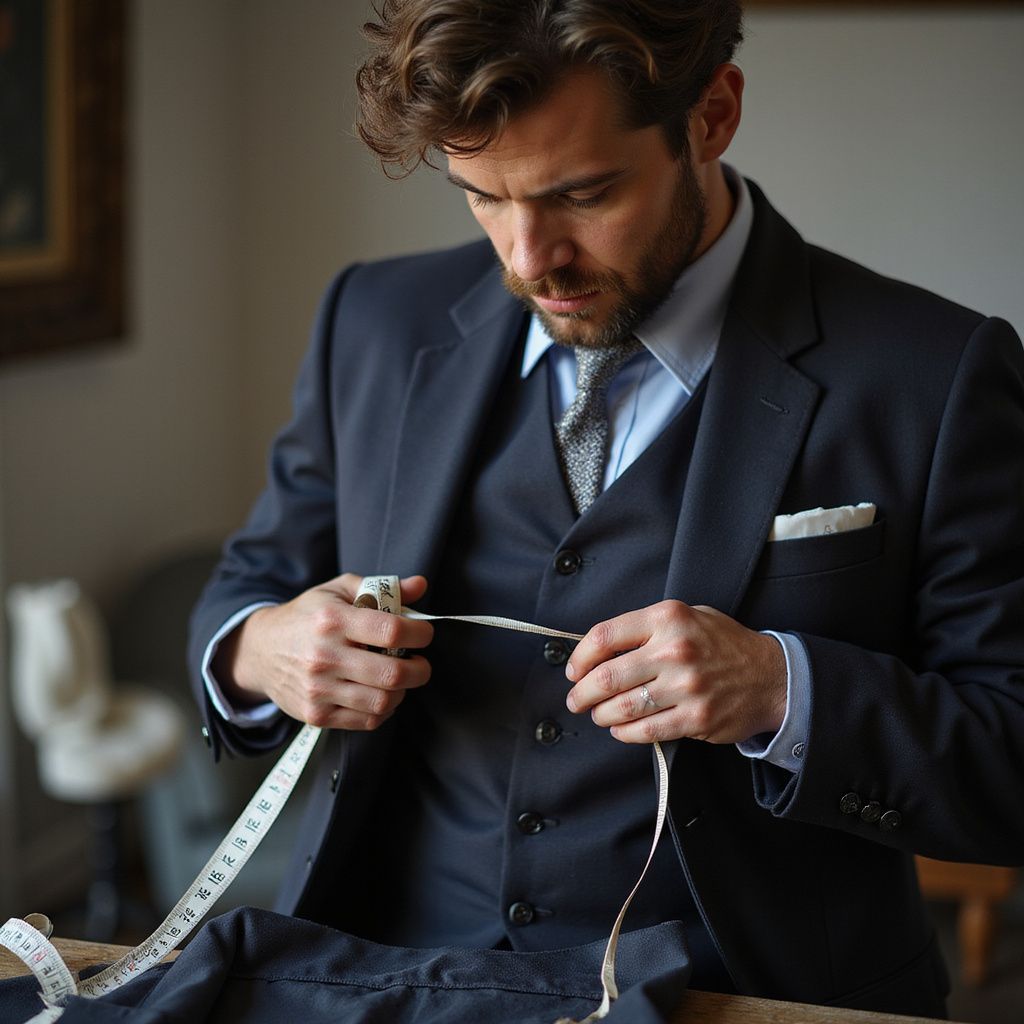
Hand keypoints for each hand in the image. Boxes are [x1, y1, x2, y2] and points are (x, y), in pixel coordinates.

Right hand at [213, 573, 432, 729]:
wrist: (260, 650)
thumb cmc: (307, 616)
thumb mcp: (338, 591)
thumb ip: (381, 587)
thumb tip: (420, 585)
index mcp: (332, 620)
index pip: (391, 631)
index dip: (420, 633)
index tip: (424, 633)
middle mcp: (324, 656)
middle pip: (392, 673)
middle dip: (420, 670)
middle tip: (420, 663)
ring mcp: (318, 689)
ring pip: (381, 701)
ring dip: (403, 691)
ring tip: (400, 679)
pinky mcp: (315, 715)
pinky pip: (365, 721)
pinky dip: (383, 710)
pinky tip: (381, 694)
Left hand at [564, 601, 786, 744]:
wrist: (772, 676)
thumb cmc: (723, 644)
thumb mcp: (687, 616)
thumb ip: (645, 627)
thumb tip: (598, 650)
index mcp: (667, 618)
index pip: (604, 636)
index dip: (579, 657)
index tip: (573, 670)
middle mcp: (674, 650)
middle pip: (606, 677)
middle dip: (581, 694)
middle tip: (576, 700)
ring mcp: (686, 687)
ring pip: (621, 708)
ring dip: (600, 715)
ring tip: (599, 714)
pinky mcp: (695, 718)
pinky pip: (645, 730)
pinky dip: (624, 732)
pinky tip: (621, 728)